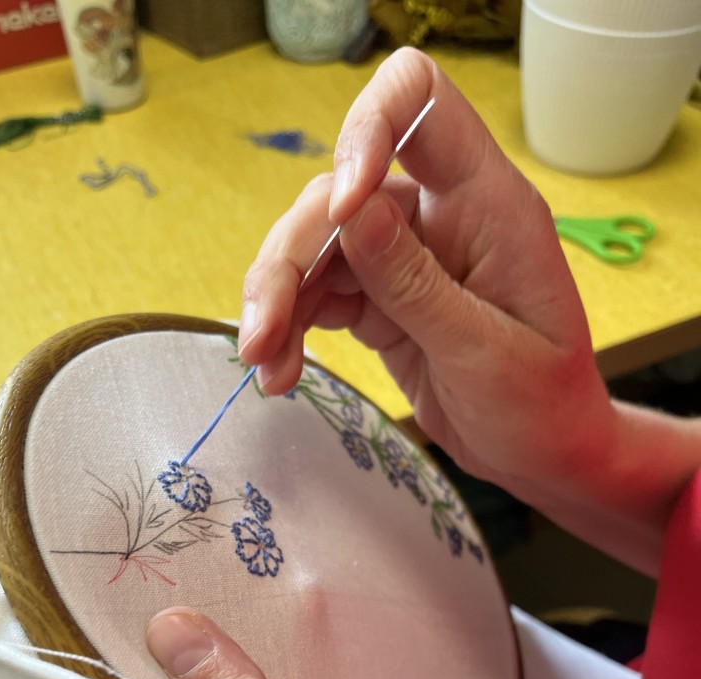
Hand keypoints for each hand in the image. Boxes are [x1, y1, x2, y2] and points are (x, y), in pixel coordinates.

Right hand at [237, 47, 614, 506]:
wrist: (540, 453)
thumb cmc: (539, 404)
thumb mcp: (483, 350)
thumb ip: (415, 283)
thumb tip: (349, 212)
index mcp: (486, 203)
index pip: (419, 104)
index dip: (365, 132)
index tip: (341, 210)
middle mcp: (438, 214)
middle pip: (336, 195)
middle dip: (289, 260)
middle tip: (260, 339)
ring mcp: (404, 256)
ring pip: (315, 247)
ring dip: (277, 301)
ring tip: (265, 367)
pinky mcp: (378, 299)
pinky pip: (317, 293)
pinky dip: (289, 327)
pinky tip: (279, 373)